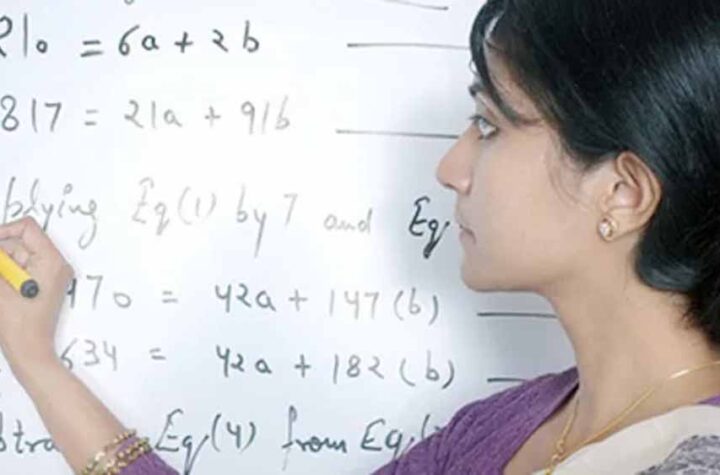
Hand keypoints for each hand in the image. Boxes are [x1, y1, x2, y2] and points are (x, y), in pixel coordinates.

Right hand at [0, 216, 73, 372]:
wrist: (30, 352)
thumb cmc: (18, 325)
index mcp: (51, 260)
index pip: (26, 227)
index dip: (1, 232)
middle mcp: (55, 264)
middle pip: (19, 242)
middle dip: (0, 257)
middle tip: (1, 280)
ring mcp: (50, 274)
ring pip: (15, 256)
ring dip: (2, 268)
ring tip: (4, 289)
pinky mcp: (42, 283)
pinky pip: (19, 268)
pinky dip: (5, 275)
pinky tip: (4, 291)